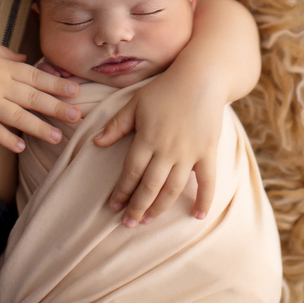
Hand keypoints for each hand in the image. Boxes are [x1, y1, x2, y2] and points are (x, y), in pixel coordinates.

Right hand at [0, 31, 80, 152]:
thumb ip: (6, 55)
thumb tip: (24, 58)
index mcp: (4, 67)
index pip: (37, 77)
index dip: (57, 85)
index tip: (76, 91)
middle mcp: (0, 85)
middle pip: (34, 98)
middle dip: (57, 108)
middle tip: (78, 116)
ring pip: (18, 117)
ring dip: (39, 128)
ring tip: (56, 138)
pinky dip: (7, 139)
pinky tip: (21, 147)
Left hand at [93, 72, 222, 226]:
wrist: (201, 78)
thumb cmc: (164, 89)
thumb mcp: (135, 103)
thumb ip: (116, 125)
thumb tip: (96, 142)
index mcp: (147, 138)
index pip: (131, 172)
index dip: (121, 192)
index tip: (114, 206)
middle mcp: (167, 150)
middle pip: (149, 186)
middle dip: (137, 208)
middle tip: (128, 224)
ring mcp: (189, 153)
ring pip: (173, 189)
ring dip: (160, 207)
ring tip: (149, 220)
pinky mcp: (208, 152)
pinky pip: (207, 181)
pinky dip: (204, 200)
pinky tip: (197, 216)